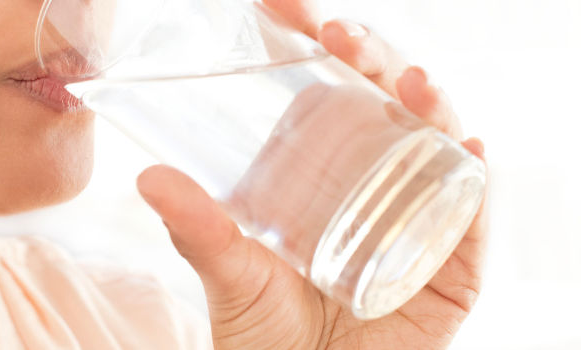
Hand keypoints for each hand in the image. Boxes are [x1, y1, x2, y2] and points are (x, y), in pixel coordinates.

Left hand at [137, 3, 489, 348]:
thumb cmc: (267, 336)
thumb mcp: (230, 273)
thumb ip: (198, 228)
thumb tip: (148, 177)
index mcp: (325, 176)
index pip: (329, 96)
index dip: (318, 50)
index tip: (287, 10)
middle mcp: (375, 186)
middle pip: (384, 108)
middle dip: (370, 62)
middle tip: (338, 35)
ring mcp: (415, 219)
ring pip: (433, 147)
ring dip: (428, 105)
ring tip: (408, 79)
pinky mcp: (449, 267)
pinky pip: (470, 217)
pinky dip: (474, 180)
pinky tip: (466, 146)